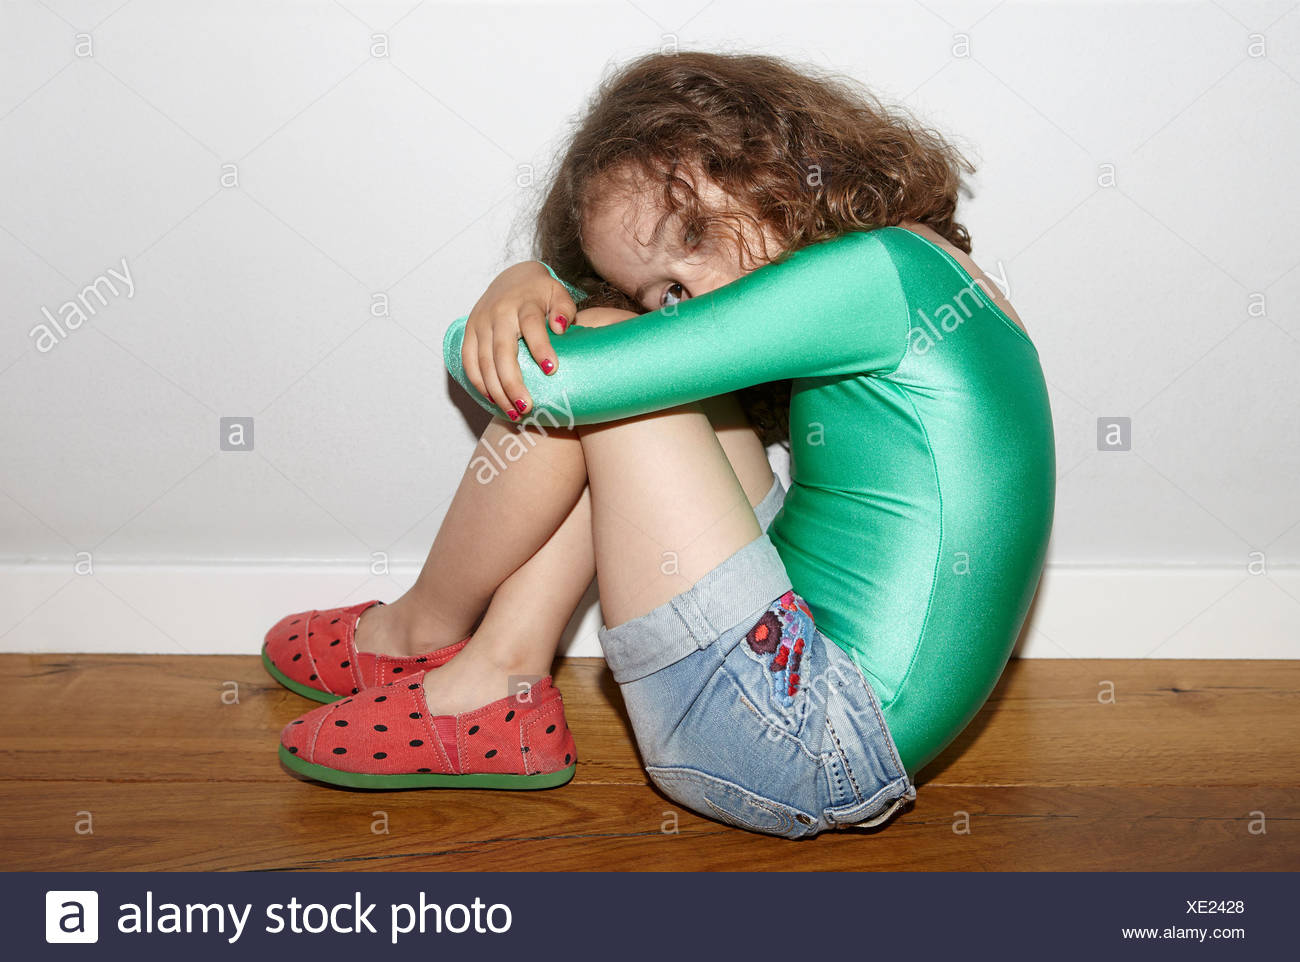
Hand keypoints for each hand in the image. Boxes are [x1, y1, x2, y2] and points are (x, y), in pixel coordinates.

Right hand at [461, 261, 579, 419]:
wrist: (512, 278)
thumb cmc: (541, 293)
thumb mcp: (559, 294)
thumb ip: (564, 310)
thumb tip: (560, 328)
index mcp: (524, 303)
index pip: (531, 325)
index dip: (540, 347)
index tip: (551, 370)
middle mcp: (499, 313)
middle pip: (502, 352)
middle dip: (513, 383)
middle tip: (527, 408)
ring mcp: (480, 323)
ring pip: (484, 362)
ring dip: (496, 391)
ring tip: (514, 413)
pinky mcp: (469, 331)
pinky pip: (468, 361)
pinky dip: (478, 383)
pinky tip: (493, 400)